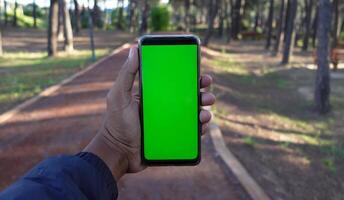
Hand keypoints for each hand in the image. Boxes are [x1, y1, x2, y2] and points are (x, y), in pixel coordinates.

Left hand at [85, 45, 214, 179]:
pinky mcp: (172, 138)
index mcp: (155, 95)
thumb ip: (127, 73)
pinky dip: (198, 130)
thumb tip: (134, 49)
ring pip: (192, 115)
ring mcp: (169, 123)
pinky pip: (189, 133)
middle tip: (208, 96)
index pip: (176, 83)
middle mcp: (164, 108)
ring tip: (205, 114)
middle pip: (189, 98)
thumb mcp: (119, 95)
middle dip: (203, 95)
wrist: (118, 152)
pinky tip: (201, 128)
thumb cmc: (116, 123)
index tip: (202, 75)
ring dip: (204, 112)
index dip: (191, 78)